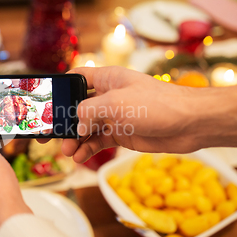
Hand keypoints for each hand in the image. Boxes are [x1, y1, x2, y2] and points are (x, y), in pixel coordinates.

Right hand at [58, 66, 236, 162]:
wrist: (190, 124)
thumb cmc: (157, 104)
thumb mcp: (116, 103)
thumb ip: (89, 111)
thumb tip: (76, 126)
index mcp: (106, 79)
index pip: (76, 79)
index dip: (61, 89)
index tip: (46, 104)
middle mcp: (108, 96)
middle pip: (77, 108)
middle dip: (65, 123)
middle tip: (52, 138)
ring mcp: (115, 116)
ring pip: (86, 128)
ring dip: (75, 140)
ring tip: (68, 153)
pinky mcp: (122, 133)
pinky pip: (98, 141)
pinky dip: (88, 149)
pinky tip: (80, 158)